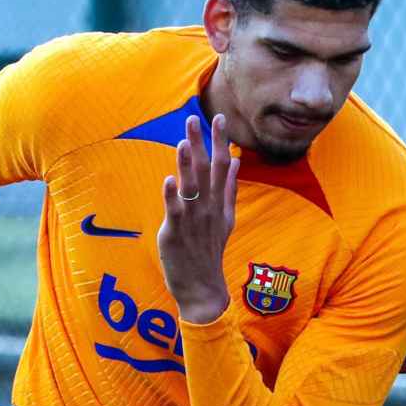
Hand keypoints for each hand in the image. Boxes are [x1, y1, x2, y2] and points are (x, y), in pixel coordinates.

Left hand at [157, 112, 239, 323]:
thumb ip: (229, 189)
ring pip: (191, 186)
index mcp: (220, 202)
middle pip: (206, 170)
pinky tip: (169, 180)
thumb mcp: (226, 218)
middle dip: (201, 144)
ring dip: (187, 164)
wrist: (203, 286)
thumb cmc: (209, 251)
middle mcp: (209, 208)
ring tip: (183, 142)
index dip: (220, 141)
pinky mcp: (176, 232)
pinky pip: (175, 210)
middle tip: (194, 119)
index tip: (219, 118)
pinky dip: (172, 195)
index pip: (223, 165)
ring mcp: (194, 220)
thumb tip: (236, 161)